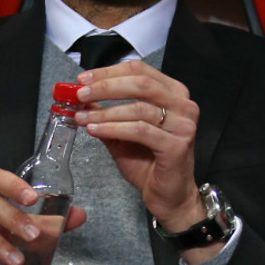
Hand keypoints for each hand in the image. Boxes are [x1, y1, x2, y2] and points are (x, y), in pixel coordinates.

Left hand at [72, 60, 204, 233]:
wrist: (168, 195)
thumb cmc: (148, 161)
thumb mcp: (122, 131)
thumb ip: (105, 112)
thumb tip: (81, 96)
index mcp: (173, 92)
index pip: (140, 70)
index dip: (109, 72)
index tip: (83, 79)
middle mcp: (183, 104)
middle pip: (141, 83)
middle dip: (106, 86)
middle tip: (80, 94)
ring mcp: (184, 124)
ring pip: (139, 107)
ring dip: (105, 111)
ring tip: (82, 117)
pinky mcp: (177, 145)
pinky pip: (139, 130)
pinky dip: (113, 128)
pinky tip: (95, 130)